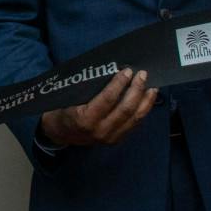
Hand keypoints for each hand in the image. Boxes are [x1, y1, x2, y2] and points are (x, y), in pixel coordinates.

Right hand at [36, 68, 157, 147]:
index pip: (108, 100)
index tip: (127, 70)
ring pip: (134, 118)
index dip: (119, 84)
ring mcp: (109, 138)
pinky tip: (147, 100)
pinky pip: (134, 124)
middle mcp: (100, 131)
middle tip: (142, 74)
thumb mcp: (68, 98)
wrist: (58, 134)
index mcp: (85, 120)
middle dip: (136, 90)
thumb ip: (88, 89)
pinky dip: (143, 110)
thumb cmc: (61, 111)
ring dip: (145, 101)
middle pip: (125, 109)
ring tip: (152, 87)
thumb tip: (111, 71)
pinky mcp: (116, 140)